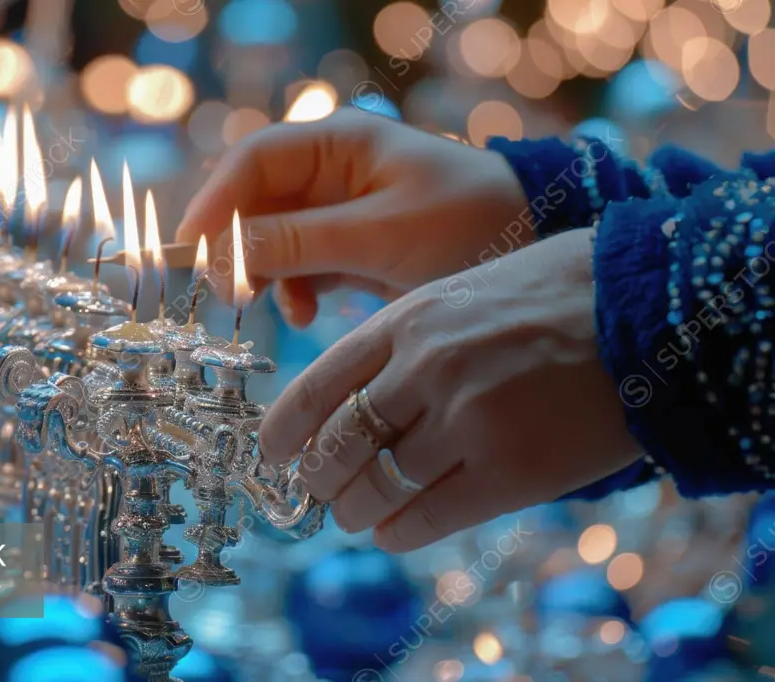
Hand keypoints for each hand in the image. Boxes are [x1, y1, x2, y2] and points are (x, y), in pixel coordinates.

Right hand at [176, 108, 528, 326]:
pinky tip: (307, 312)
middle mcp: (330, 171)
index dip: (215, 202)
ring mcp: (338, 210)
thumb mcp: (382, 234)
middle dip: (239, 246)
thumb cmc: (467, 224)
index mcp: (338, 143)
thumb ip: (302, 242)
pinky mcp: (349, 246)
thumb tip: (225, 254)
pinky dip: (295, 289)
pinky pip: (300, 264)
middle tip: (229, 292)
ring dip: (267, 274)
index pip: (254, 162)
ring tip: (276, 307)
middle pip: (255, 202)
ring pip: (272, 239)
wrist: (530, 248)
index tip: (190, 249)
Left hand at [257, 228, 641, 551]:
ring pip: (379, 488)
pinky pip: (429, 518)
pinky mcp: (512, 472)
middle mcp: (425, 371)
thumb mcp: (460, 292)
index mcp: (406, 321)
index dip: (285, 431)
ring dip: (357, 510)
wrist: (645, 310)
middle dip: (320, 479)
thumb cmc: (550, 296)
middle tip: (321, 489)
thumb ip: (404, 341)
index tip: (273, 454)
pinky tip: (392, 534)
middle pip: (340, 446)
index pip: (317, 386)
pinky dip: (399, 533)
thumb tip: (354, 400)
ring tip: (357, 513)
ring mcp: (468, 422)